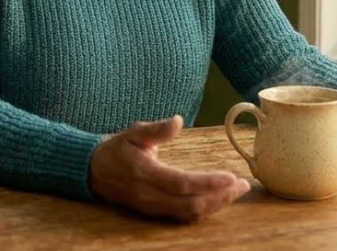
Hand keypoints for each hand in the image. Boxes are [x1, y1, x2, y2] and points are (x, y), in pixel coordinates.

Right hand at [89, 114, 250, 221]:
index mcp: (145, 173)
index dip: (208, 182)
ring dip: (215, 205)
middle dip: (220, 197)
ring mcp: (152, 207)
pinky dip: (203, 210)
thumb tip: (178, 120)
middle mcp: (149, 195)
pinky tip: (218, 200)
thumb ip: (156, 129)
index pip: (182, 183)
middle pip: (190, 204)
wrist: (94, 172)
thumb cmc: (117, 148)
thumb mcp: (133, 132)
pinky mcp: (155, 212)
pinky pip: (182, 216)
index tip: (231, 176)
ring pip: (189, 213)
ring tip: (236, 192)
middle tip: (242, 185)